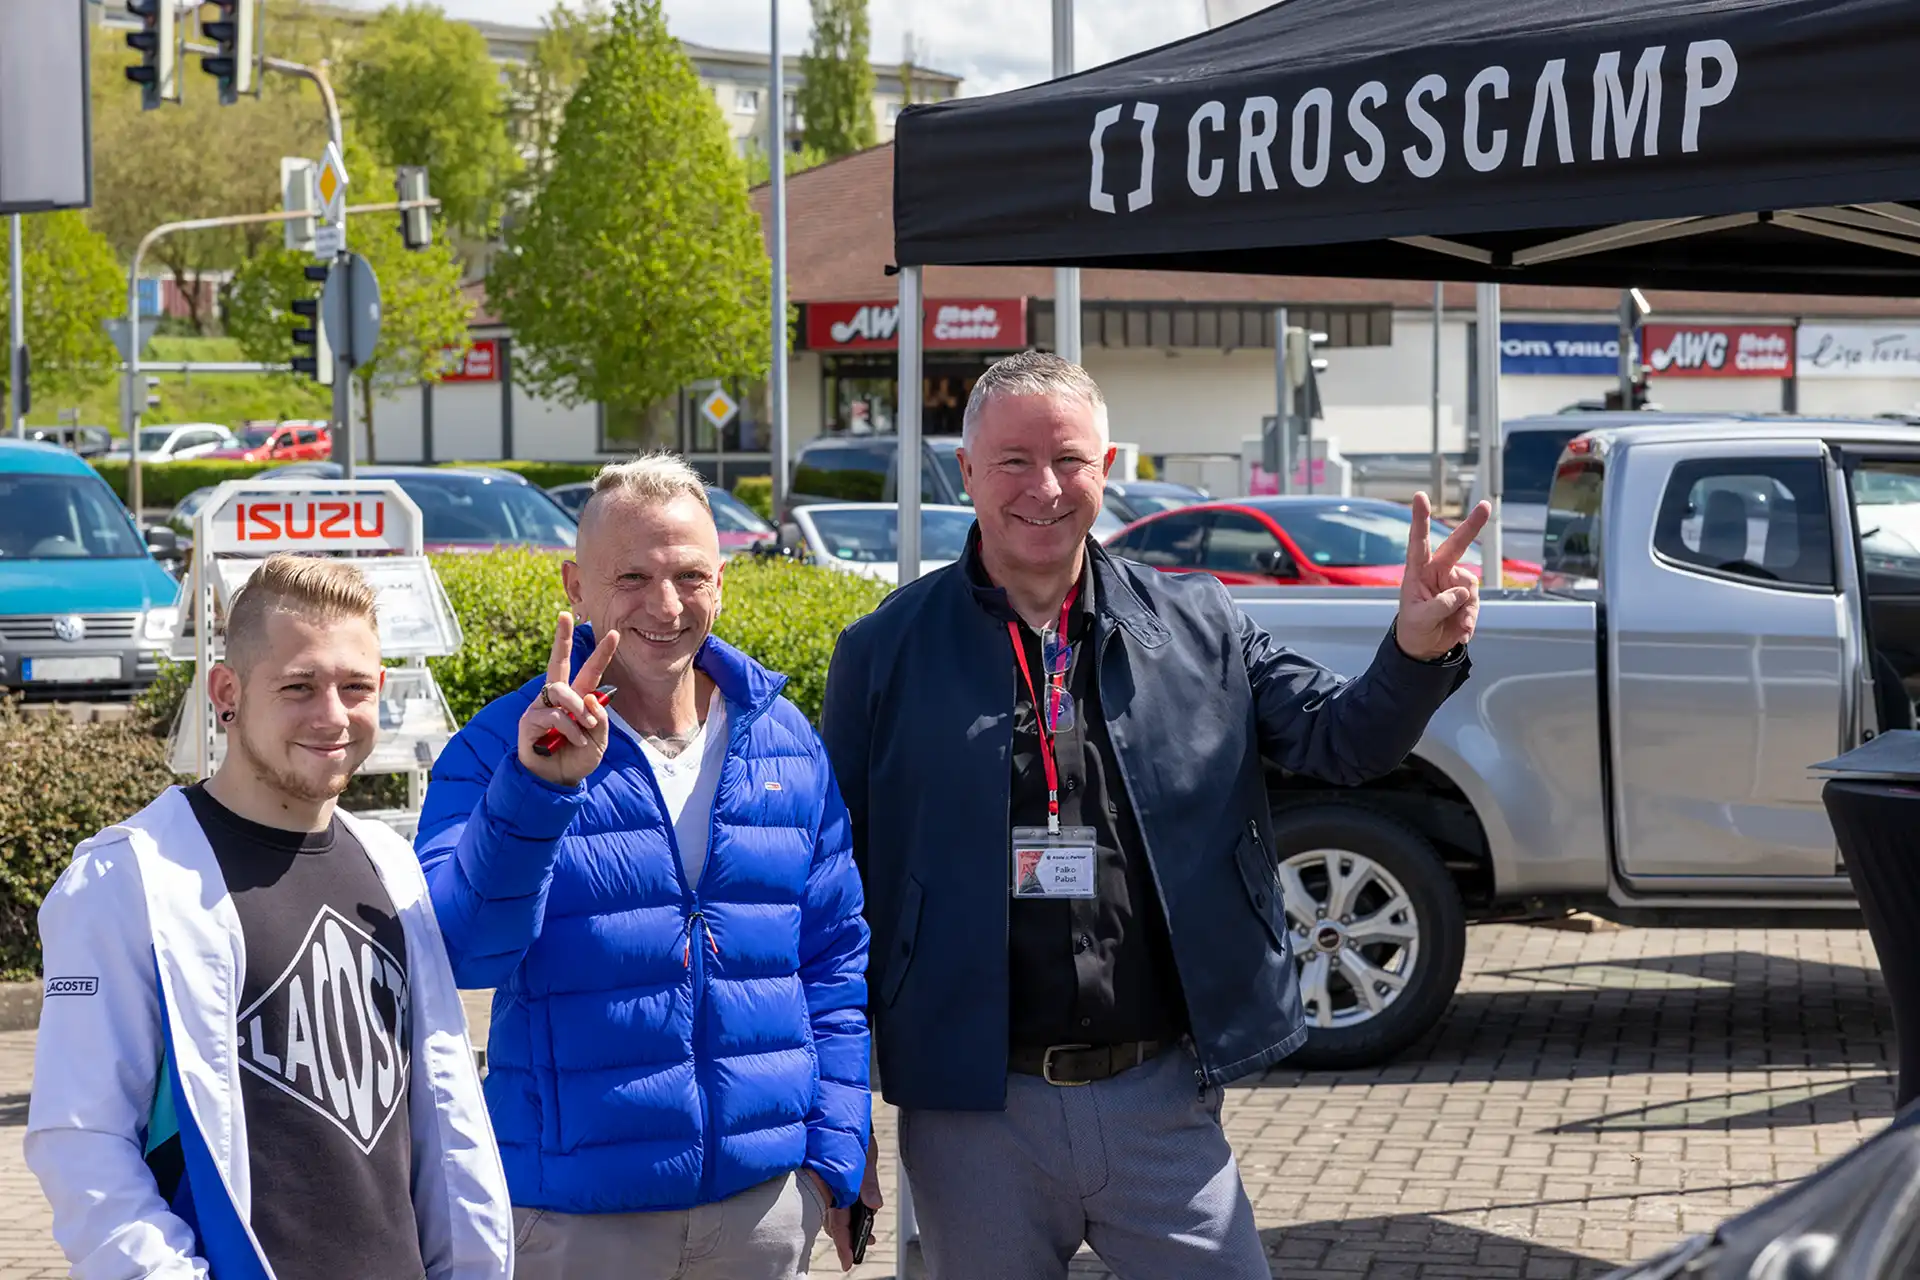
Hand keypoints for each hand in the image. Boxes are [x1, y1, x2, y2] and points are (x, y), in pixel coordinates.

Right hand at [517, 610, 619, 786]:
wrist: (556, 783)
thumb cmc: (576, 759)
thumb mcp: (599, 740)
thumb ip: (600, 719)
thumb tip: (591, 696)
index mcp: (577, 699)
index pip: (589, 672)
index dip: (601, 653)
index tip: (614, 633)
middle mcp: (557, 699)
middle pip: (557, 661)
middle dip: (561, 637)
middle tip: (564, 614)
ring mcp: (540, 707)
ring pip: (560, 690)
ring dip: (577, 707)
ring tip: (586, 726)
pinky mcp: (528, 721)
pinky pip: (552, 715)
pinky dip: (569, 728)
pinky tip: (574, 741)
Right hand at [814, 1140, 883, 1271]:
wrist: (839, 1110)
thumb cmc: (851, 1129)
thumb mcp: (864, 1154)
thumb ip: (867, 1181)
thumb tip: (875, 1205)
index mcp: (831, 1184)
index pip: (836, 1221)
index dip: (843, 1243)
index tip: (848, 1262)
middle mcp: (825, 1187)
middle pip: (832, 1222)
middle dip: (846, 1240)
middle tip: (858, 1254)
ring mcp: (826, 1184)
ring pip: (832, 1215)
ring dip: (846, 1229)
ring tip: (865, 1238)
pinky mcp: (830, 1180)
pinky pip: (833, 1203)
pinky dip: (844, 1214)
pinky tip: (858, 1216)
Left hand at [1396, 494, 1490, 660]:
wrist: (1424, 648)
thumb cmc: (1414, 628)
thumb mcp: (1420, 619)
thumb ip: (1440, 605)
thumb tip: (1462, 592)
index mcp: (1418, 571)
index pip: (1419, 542)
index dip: (1421, 520)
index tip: (1420, 497)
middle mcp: (1438, 571)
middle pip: (1457, 545)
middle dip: (1472, 526)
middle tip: (1485, 506)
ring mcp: (1455, 583)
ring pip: (1470, 586)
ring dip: (1466, 609)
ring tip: (1456, 625)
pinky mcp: (1467, 597)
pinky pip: (1475, 603)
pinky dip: (1470, 619)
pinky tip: (1462, 631)